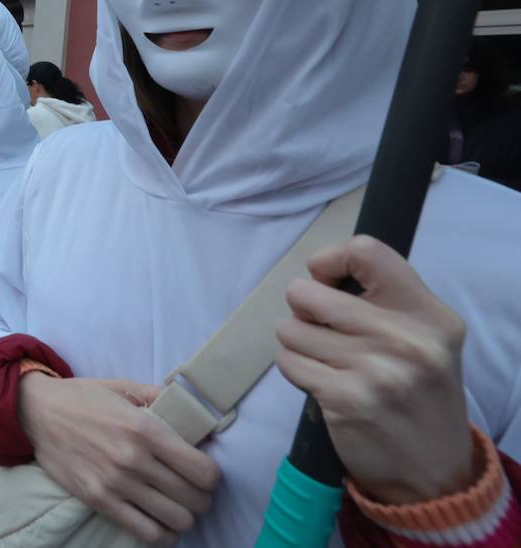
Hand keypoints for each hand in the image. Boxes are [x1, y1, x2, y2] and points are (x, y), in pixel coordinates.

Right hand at [18, 374, 219, 544]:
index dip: (212, 476)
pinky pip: (145, 533)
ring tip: (176, 506)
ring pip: (176, 520)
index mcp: (145, 429)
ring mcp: (115, 483)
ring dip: (183, 516)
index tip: (204, 472)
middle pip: (194, 499)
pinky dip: (162, 534)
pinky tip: (161, 524)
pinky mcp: (98, 500)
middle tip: (192, 491)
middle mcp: (133, 459)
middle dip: (201, 498)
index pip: (203, 471)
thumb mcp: (125, 388)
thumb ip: (163, 399)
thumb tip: (200, 417)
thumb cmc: (84, 398)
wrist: (36, 411)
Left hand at [276, 235, 473, 503]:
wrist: (435, 471)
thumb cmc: (419, 393)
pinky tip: (323, 383)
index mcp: (430, 315)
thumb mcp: (427, 339)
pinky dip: (297, 369)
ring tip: (326, 360)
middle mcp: (408, 340)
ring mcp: (377, 371)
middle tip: (322, 329)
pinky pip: (289, 362)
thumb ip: (385, 300)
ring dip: (298, 343)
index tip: (327, 281)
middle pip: (308, 292)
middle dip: (303, 309)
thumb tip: (317, 272)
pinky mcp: (346, 399)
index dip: (330, 261)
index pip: (367, 252)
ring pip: (290, 328)